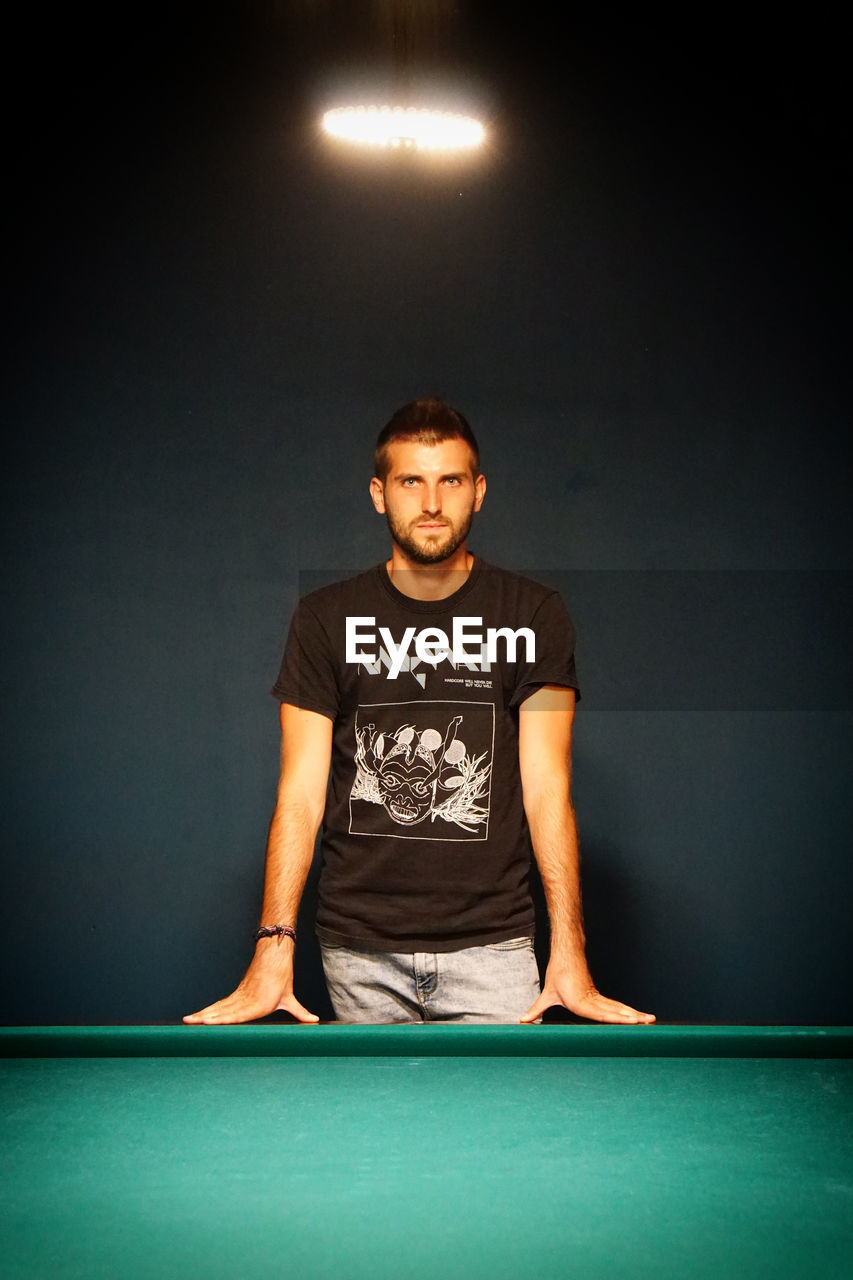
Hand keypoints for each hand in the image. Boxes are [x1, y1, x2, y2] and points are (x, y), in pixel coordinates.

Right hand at [183, 952, 318, 1024]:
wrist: (274, 955)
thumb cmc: (281, 977)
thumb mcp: (289, 997)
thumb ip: (300, 1011)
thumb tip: (314, 1020)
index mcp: (256, 1004)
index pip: (236, 1014)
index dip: (222, 1019)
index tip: (208, 1023)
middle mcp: (244, 1000)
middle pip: (221, 1011)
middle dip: (204, 1018)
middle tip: (188, 1024)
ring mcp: (238, 996)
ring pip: (217, 1007)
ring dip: (202, 1014)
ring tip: (187, 1021)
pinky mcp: (236, 993)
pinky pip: (220, 1004)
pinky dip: (208, 1011)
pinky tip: (199, 1016)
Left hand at [520, 965, 654, 1024]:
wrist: (565, 954)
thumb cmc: (557, 974)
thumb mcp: (547, 994)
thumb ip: (536, 1009)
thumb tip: (522, 1020)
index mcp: (581, 1002)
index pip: (602, 1014)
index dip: (618, 1019)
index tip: (631, 1022)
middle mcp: (592, 1001)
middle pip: (616, 1011)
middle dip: (633, 1018)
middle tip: (650, 1022)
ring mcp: (597, 997)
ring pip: (619, 1008)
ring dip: (634, 1014)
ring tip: (650, 1020)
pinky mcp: (598, 996)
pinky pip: (615, 1005)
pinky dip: (626, 1011)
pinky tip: (636, 1016)